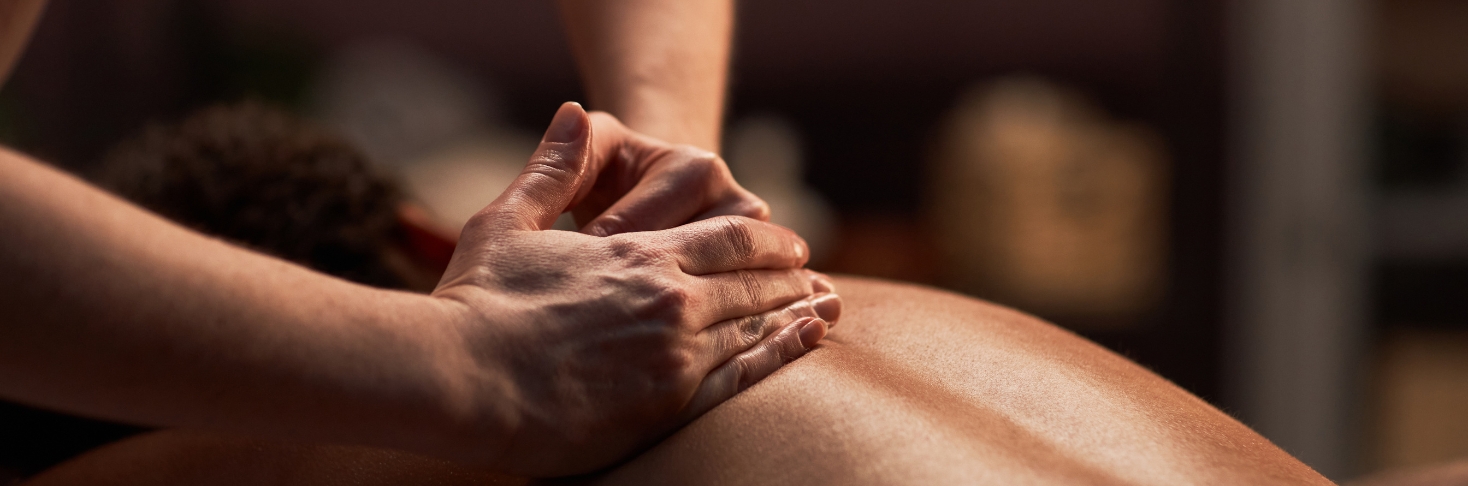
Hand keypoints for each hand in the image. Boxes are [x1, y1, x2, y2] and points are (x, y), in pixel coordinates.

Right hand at [428, 103, 840, 475]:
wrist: (461, 380)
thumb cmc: (477, 303)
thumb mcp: (508, 222)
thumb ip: (550, 171)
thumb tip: (571, 112)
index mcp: (640, 254)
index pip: (727, 239)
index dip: (763, 240)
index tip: (788, 244)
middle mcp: (672, 300)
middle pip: (751, 282)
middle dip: (785, 276)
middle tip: (810, 275)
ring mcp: (677, 356)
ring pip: (754, 327)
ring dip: (792, 314)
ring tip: (821, 309)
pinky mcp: (669, 407)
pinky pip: (743, 377)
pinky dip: (780, 355)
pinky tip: (801, 346)